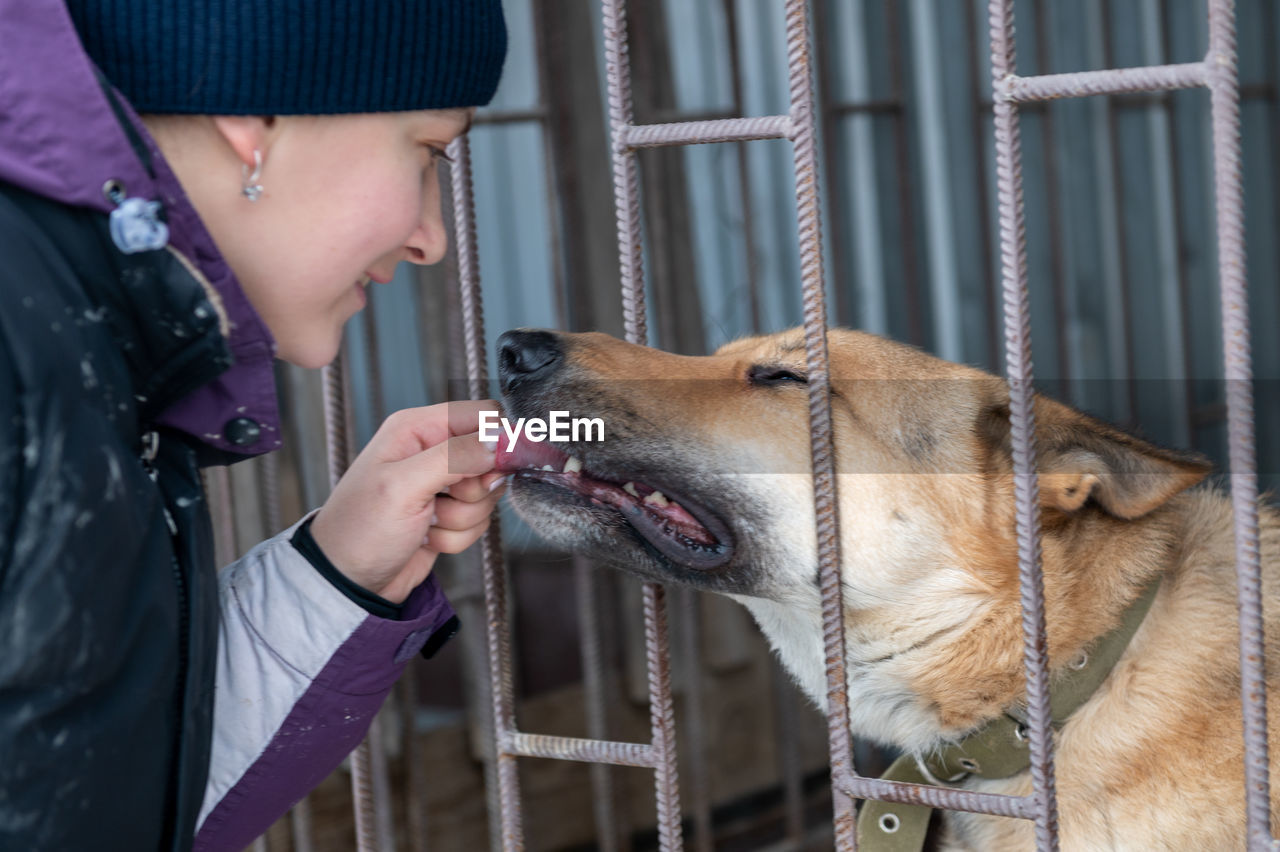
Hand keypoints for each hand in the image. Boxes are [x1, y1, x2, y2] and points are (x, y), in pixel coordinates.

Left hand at [309, 399, 505, 604]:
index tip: (494, 470)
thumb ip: (454, 457)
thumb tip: (501, 441)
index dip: (499, 441)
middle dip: (473, 489)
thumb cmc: (359, 531)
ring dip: (461, 518)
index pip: (483, 415)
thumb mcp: (403, 487)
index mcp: (417, 428)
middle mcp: (431, 450)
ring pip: (487, 494)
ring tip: (425, 522)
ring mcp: (441, 484)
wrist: (348, 582)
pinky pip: (479, 521)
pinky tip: (426, 537)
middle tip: (441, 501)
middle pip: (492, 458)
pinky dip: (456, 536)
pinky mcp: (449, 513)